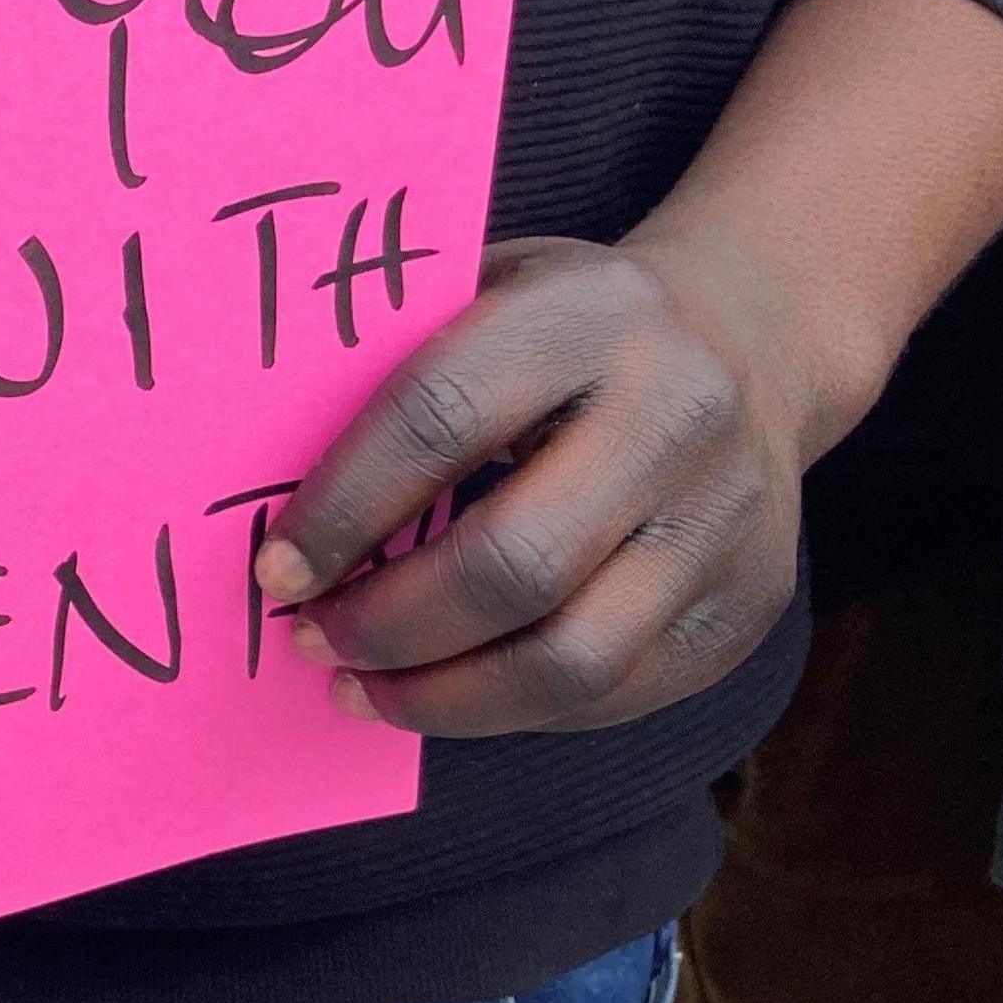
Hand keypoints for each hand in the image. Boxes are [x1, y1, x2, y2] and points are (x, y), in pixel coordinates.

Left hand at [257, 235, 811, 736]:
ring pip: (571, 658)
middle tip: (310, 638)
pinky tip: (442, 693)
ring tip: (358, 685)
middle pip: (513, 565)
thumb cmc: (563, 326)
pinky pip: (616, 694)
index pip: (439, 420)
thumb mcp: (484, 291)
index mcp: (591, 316)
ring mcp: (728, 518)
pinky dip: (509, 711)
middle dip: (388, 624)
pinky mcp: (750, 603)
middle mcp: (679, 414)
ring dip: (441, 696)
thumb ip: (389, 367)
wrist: (750, 338)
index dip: (342, 510)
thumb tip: (251, 486)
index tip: (272, 570)